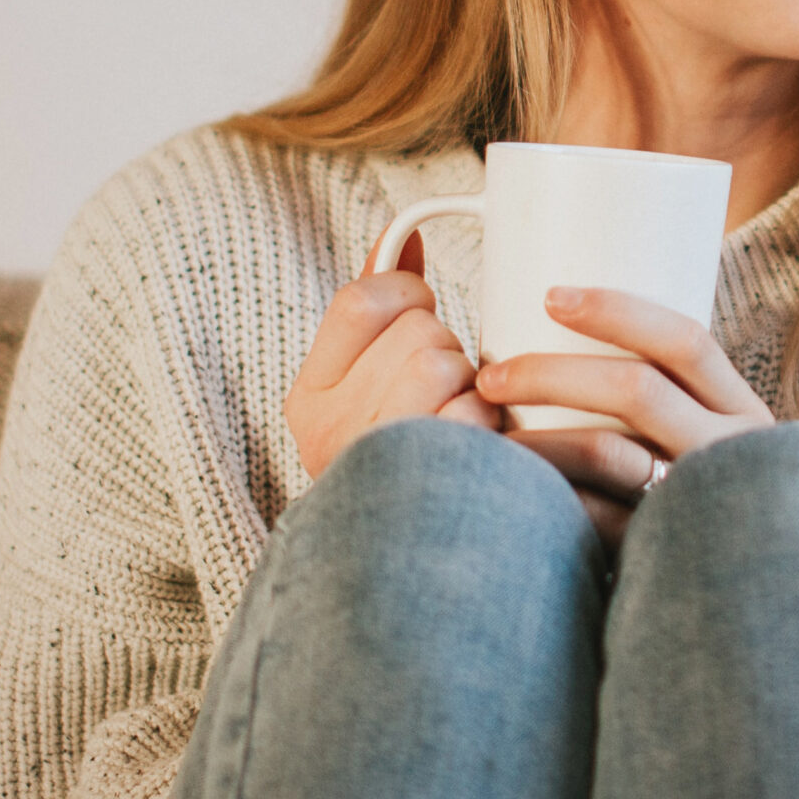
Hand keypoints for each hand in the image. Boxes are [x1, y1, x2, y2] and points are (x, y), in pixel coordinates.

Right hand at [285, 230, 499, 479]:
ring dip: (471, 387)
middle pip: (418, 332)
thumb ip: (380, 306)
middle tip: (445, 389)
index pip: (361, 300)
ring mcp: (375, 461)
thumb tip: (401, 235)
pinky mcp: (427, 486)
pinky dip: (490, 426)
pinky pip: (474, 414)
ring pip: (444, 365)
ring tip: (461, 420)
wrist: (410, 564)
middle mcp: (329, 432)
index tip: (422, 314)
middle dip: (448, 349)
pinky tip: (479, 452)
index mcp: (308, 398)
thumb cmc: (406, 453)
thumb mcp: (369, 380)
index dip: (409, 293)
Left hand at [475, 287, 772, 544]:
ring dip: (536, 437)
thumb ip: (668, 409)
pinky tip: (510, 493)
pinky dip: (548, 497)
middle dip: (550, 373)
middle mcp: (730, 451)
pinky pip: (596, 518)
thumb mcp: (714, 444)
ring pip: (609, 451)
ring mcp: (699, 503)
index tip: (551, 297)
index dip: (619, 311)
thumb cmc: (709, 502)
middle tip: (490, 376)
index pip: (686, 342)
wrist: (756, 591)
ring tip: (484, 434)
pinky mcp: (665, 551)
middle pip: (638, 389)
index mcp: (741, 411)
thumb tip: (567, 345)